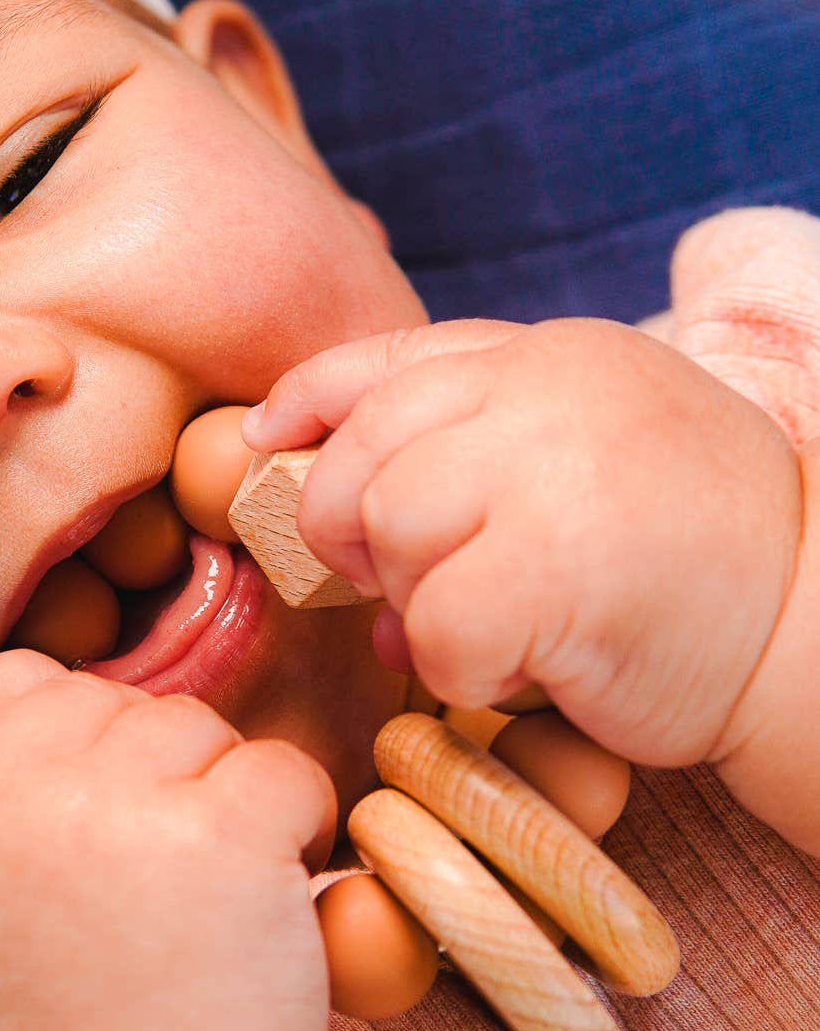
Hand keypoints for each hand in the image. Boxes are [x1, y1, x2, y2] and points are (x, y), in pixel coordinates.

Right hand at [0, 651, 336, 1030]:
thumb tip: (36, 725)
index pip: (6, 684)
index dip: (69, 724)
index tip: (100, 798)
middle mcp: (19, 795)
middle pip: (116, 704)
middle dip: (156, 771)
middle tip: (167, 880)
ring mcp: (122, 808)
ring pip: (201, 730)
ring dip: (227, 798)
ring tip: (215, 906)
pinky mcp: (224, 837)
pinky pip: (283, 770)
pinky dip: (300, 823)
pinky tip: (281, 898)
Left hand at [245, 317, 802, 767]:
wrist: (817, 630)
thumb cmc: (695, 563)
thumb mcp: (586, 462)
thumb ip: (473, 458)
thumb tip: (338, 531)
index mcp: (555, 356)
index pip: (392, 360)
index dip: (310, 402)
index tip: (266, 442)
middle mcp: (549, 392)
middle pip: (365, 455)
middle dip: (360, 534)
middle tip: (417, 588)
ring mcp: (554, 471)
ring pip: (391, 533)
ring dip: (422, 606)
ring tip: (505, 627)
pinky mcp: (559, 567)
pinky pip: (435, 629)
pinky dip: (462, 674)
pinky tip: (530, 669)